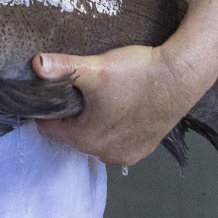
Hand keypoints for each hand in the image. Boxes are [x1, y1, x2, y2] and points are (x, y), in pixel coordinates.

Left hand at [31, 42, 215, 165]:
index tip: (52, 92)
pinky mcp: (142, 150)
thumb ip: (63, 67)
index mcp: (86, 139)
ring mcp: (125, 154)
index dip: (46, 109)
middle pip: (71, 134)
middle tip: (79, 89)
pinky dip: (112, 128)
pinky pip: (115, 141)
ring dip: (91, 122)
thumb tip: (36, 63)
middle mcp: (104, 153)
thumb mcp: (95, 68)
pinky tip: (118, 107)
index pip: (49, 128)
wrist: (182, 76)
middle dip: (70, 115)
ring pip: (93, 137)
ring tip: (100, 96)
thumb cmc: (138, 73)